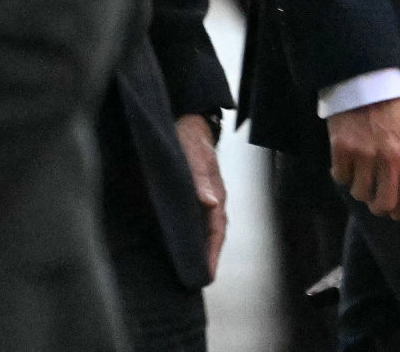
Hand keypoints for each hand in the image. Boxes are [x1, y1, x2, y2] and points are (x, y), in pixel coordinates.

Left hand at [174, 114, 226, 281]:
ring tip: (193, 267)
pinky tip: (181, 241)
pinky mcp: (190, 193)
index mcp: (215, 192)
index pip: (217, 229)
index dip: (213, 252)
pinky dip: (191, 234)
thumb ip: (201, 178)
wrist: (186, 121)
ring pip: (204, 227)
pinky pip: (194, 219)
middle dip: (209, 256)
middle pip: (213, 233)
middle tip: (201, 279)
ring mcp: (202, 196)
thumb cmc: (190, 137)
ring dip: (200, 246)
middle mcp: (211, 198)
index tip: (208, 274)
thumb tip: (211, 203)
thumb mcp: (194, 155)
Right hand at [329, 96, 399, 220]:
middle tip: (375, 200)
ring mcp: (365, 154)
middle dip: (378, 207)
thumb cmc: (394, 110)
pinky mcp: (342, 149)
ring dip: (360, 187)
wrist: (367, 83)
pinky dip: (343, 173)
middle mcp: (390, 158)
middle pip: (383, 204)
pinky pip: (341, 178)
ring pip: (359, 194)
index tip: (397, 214)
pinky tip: (348, 161)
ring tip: (362, 173)